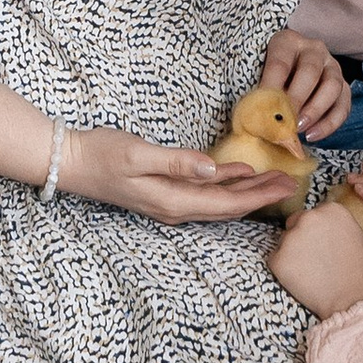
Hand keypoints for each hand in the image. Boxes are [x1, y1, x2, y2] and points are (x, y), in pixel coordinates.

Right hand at [62, 127, 306, 225]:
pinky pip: (204, 194)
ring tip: (275, 178)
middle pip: (228, 206)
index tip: (286, 183)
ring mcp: (169, 203)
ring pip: (219, 201)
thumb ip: (177, 162)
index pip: (227, 203)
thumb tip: (213, 169)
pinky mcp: (164, 193)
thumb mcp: (138, 154)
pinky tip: (240, 174)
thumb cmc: (101, 154)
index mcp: (173, 201)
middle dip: (262, 195)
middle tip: (293, 182)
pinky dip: (227, 185)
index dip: (259, 195)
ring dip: (248, 191)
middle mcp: (175, 208)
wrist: (69, 162)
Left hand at [259, 29, 349, 140]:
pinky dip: (329, 123)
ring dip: (315, 110)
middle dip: (297, 98)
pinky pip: (343, 105)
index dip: (271, 86)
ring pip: (333, 86)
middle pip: (310, 72)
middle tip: (285, 120)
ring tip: (298, 128)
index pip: (279, 63)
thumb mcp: (256, 74)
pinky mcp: (344, 87)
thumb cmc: (266, 76)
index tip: (263, 107)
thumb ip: (257, 93)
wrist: (286, 75)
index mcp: (287, 42)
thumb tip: (253, 118)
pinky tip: (312, 135)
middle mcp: (314, 50)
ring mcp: (332, 67)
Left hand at [271, 198, 362, 317]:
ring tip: (312, 273)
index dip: (317, 232)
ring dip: (292, 254)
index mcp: (331, 209)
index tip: (324, 246)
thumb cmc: (361, 273)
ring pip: (285, 242)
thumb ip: (335, 225)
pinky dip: (284, 270)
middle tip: (315, 260)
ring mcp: (291, 237)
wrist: (353, 300)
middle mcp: (309, 217)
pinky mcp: (278, 259)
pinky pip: (275, 261)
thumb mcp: (356, 235)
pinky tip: (302, 281)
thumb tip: (323, 228)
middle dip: (301, 238)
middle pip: (295, 223)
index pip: (313, 214)